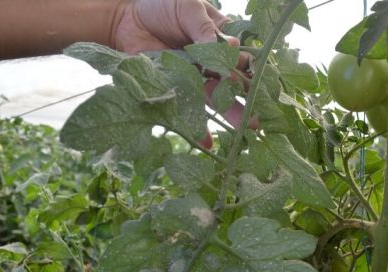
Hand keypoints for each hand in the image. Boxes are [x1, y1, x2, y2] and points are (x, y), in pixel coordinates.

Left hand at [114, 0, 256, 146]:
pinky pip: (191, 108)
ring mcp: (197, 77)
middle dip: (248, 95)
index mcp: (222, 38)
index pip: (241, 53)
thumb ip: (206, 29)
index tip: (253, 75)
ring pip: (218, 97)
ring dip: (232, 114)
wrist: (126, 20)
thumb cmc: (163, 6)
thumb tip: (232, 46)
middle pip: (234, 80)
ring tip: (248, 128)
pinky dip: (199, 126)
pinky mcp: (179, 90)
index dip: (248, 65)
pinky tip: (208, 142)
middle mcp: (213, 61)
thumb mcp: (189, 9)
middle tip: (261, 111)